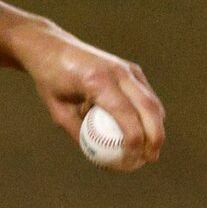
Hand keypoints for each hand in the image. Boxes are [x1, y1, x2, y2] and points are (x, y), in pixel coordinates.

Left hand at [16, 24, 165, 171]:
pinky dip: (149, 115)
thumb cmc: (50, 80)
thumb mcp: (58, 110)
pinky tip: (145, 133)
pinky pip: (146, 95)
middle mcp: (118, 72)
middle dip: (155, 136)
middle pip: (148, 107)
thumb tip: (98, 156)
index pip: (125, 113)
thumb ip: (78, 132)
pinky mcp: (132, 69)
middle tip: (150, 158)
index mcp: (97, 81)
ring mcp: (128, 68)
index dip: (134, 139)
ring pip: (151, 101)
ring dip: (156, 127)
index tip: (132, 160)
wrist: (52, 47)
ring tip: (150, 151)